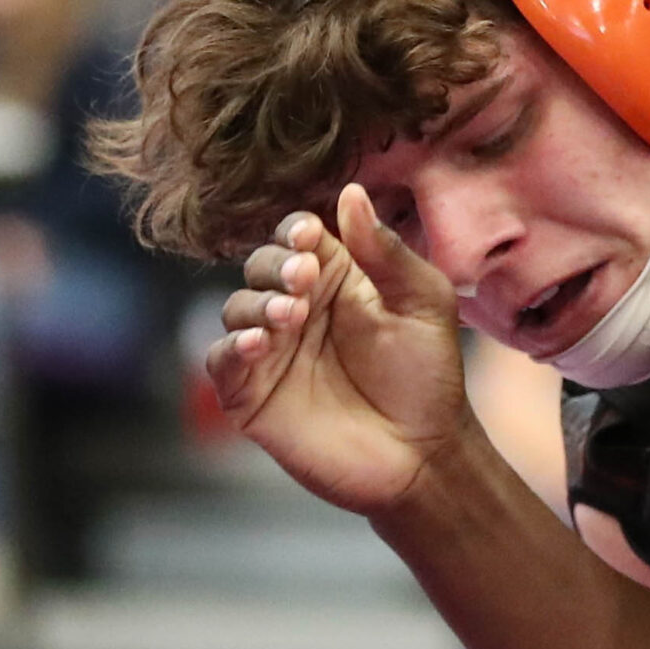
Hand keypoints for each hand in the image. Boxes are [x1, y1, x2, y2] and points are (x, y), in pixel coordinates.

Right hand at [204, 186, 470, 516]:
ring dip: (258, 304)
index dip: (297, 230)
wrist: (424, 455)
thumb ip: (387, 253)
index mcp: (340, 280)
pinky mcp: (252, 393)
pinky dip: (231, 347)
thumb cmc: (429, 377)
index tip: (309, 235)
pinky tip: (259, 344)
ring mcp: (273, 350)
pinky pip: (220, 360)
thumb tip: (351, 193)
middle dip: (276, 266)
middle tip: (304, 278)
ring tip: (291, 315)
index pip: (300, 237)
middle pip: (262, 265)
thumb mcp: (423, 305)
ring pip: (238, 307)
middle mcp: (299, 308)